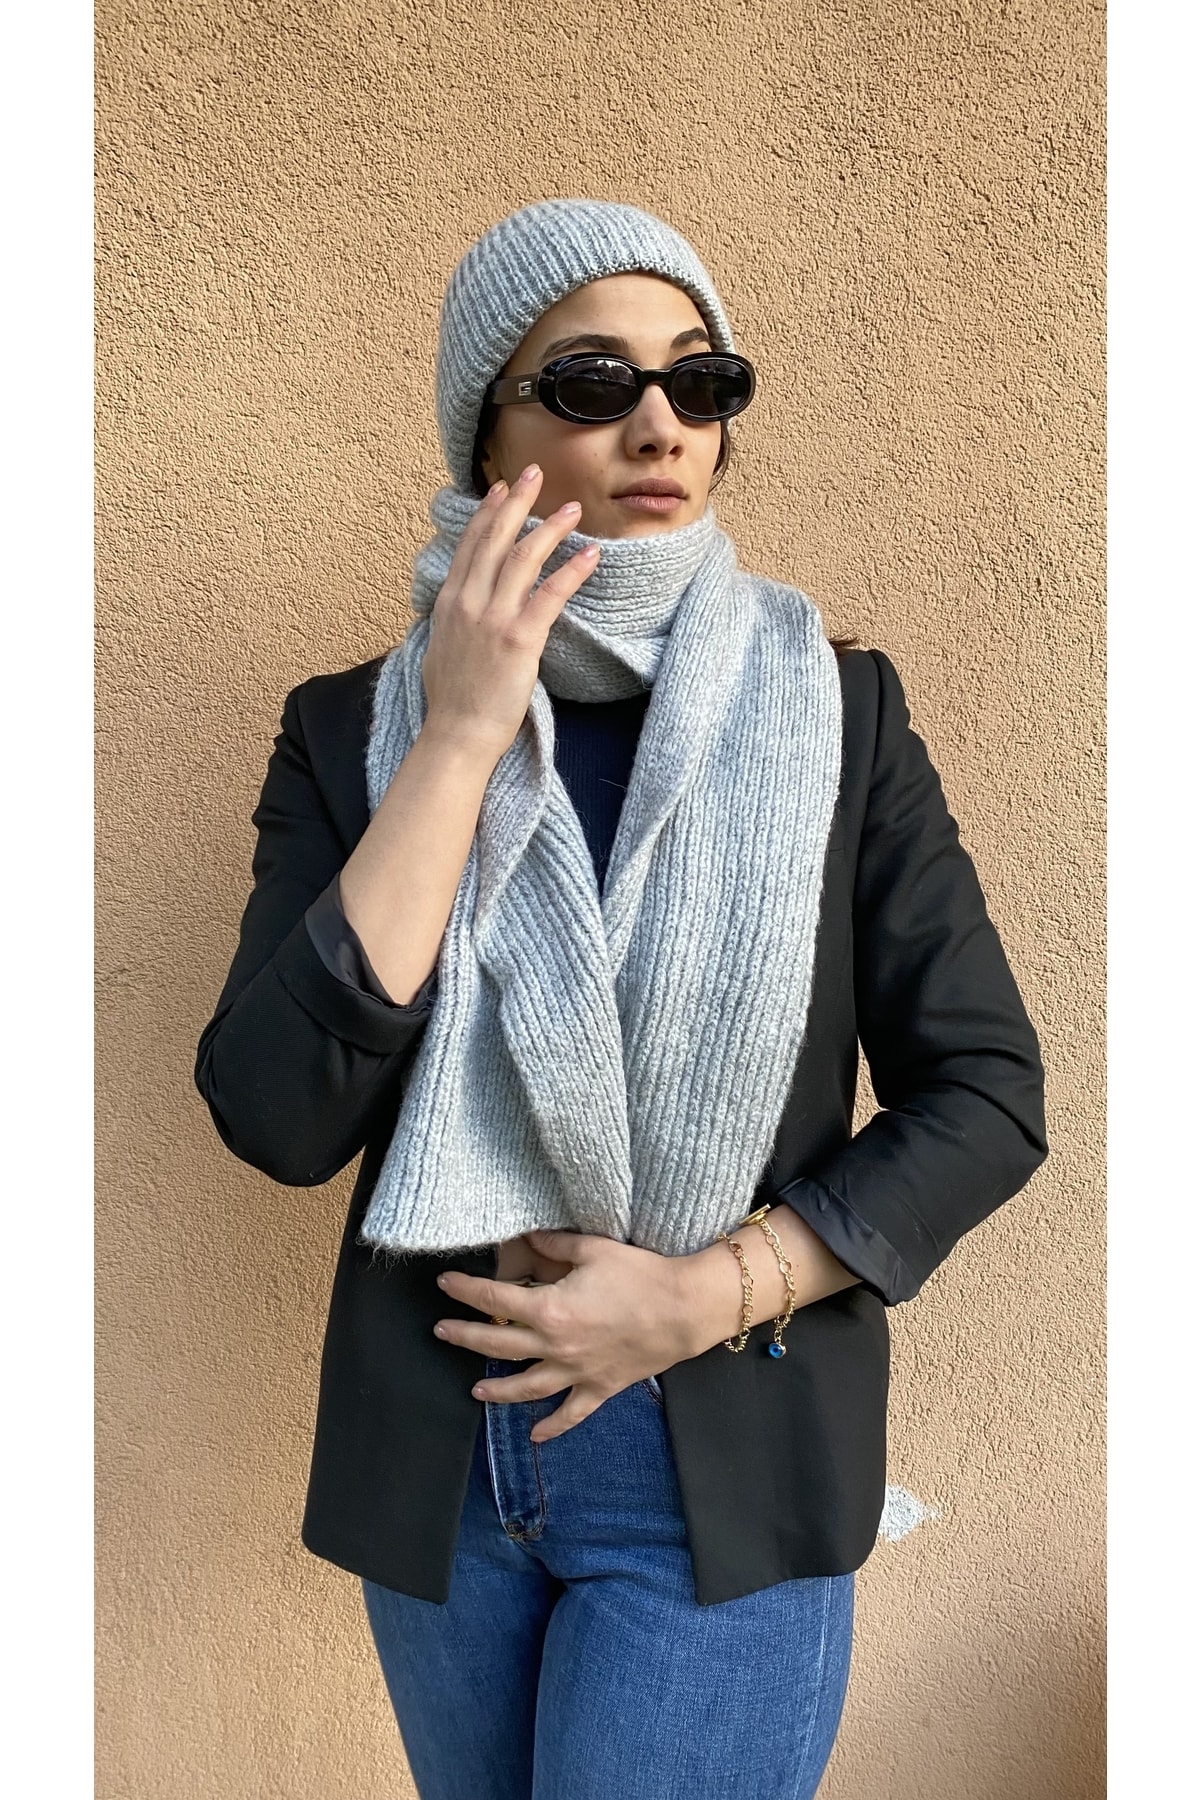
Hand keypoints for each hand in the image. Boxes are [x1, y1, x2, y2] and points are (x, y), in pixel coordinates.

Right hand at [420, 466, 599, 765]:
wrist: (457, 735)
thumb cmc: (452, 702)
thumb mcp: (440, 649)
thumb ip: (452, 621)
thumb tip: (458, 607)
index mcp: (449, 603)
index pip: (470, 546)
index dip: (487, 513)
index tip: (501, 488)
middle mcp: (468, 603)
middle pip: (495, 540)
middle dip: (516, 502)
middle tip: (533, 472)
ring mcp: (492, 618)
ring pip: (523, 559)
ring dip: (550, 529)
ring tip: (572, 509)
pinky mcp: (519, 638)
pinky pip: (550, 595)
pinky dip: (571, 571)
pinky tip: (591, 555)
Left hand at [432, 1229, 696, 1441]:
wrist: (684, 1309)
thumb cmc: (640, 1275)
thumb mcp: (593, 1250)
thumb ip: (554, 1245)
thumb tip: (527, 1236)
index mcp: (550, 1310)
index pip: (494, 1300)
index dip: (465, 1291)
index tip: (444, 1283)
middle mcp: (556, 1346)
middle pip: (498, 1346)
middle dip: (465, 1338)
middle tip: (441, 1332)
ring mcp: (577, 1372)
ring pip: (527, 1388)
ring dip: (498, 1391)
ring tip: (476, 1391)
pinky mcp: (600, 1387)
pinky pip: (571, 1413)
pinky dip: (552, 1427)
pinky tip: (535, 1435)